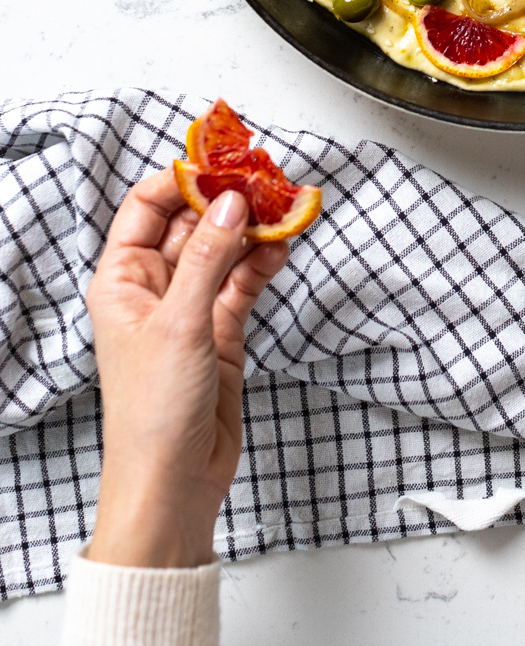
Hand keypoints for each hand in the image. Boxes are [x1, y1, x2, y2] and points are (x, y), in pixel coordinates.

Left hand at [86, 170, 287, 567]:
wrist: (174, 483)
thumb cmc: (151, 415)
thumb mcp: (180, 324)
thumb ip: (208, 259)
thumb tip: (228, 204)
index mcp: (121, 281)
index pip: (147, 208)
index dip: (183, 181)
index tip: (221, 162)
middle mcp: (153, 290)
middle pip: (192, 225)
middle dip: (227, 201)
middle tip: (264, 179)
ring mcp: (190, 310)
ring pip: (223, 251)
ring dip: (252, 230)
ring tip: (282, 206)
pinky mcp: (221, 332)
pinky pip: (243, 283)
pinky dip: (263, 263)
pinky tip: (281, 246)